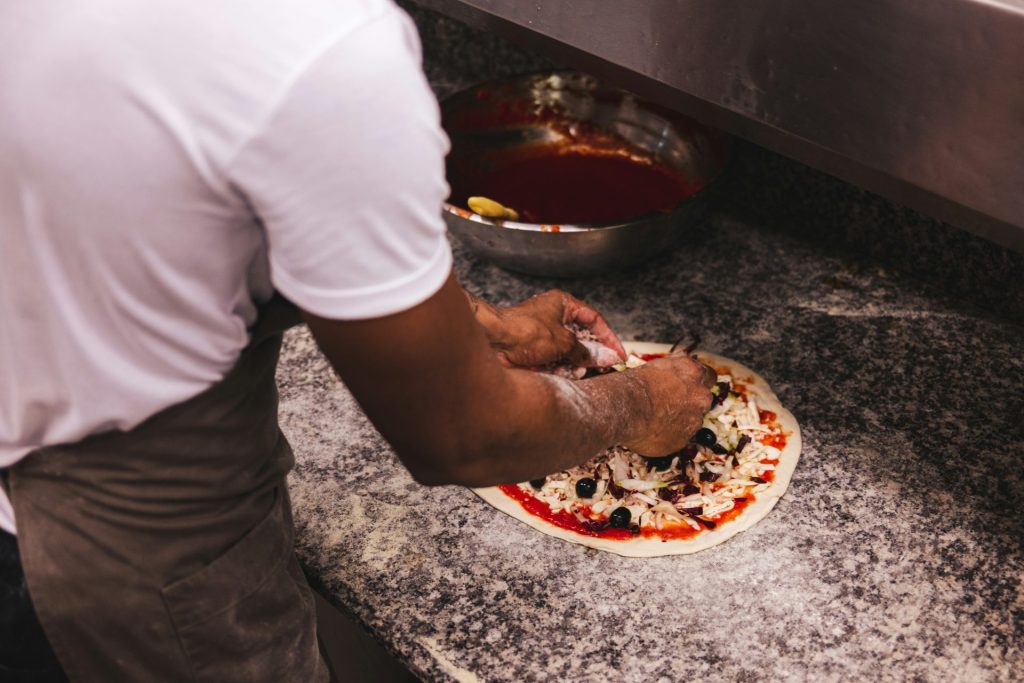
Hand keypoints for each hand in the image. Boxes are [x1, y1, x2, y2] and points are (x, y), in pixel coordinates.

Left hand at [469, 289, 626, 367]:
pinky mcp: (533, 350)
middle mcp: (553, 317)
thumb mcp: (563, 341)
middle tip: (602, 369)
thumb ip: (586, 351)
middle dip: (591, 355)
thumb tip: (605, 357)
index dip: (608, 337)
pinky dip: (559, 368)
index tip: (618, 354)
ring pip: (567, 352)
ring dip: (574, 364)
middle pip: (581, 337)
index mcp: (563, 305)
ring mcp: (542, 334)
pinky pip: (553, 360)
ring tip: (578, 373)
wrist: (492, 341)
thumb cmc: (522, 331)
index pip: (594, 319)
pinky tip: (562, 375)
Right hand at [618, 353, 715, 455]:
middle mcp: (699, 395)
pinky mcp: (684, 440)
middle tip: (672, 404)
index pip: (709, 376)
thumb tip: (673, 379)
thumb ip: (674, 374)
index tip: (690, 386)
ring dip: (680, 420)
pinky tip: (654, 430)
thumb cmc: (634, 386)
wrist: (624, 408)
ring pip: (693, 420)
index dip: (698, 382)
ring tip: (657, 419)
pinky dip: (671, 435)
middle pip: (704, 399)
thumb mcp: (657, 368)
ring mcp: (694, 419)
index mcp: (693, 373)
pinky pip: (681, 438)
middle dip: (691, 402)